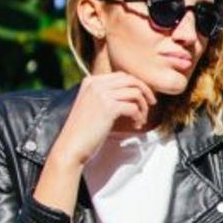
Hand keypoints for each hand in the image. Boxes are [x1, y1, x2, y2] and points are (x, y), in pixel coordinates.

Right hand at [32, 68, 157, 219]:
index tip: (143, 97)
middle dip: (145, 91)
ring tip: (141, 119)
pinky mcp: (108, 108)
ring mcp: (101, 94)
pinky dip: (139, 117)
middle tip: (151, 103)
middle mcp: (95, 84)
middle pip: (131, 80)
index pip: (122, 76)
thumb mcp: (93, 105)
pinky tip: (136, 125)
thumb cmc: (84, 130)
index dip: (137, 85)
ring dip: (143, 107)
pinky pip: (134, 107)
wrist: (71, 146)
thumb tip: (134, 92)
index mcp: (90, 81)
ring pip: (136, 93)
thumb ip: (108, 95)